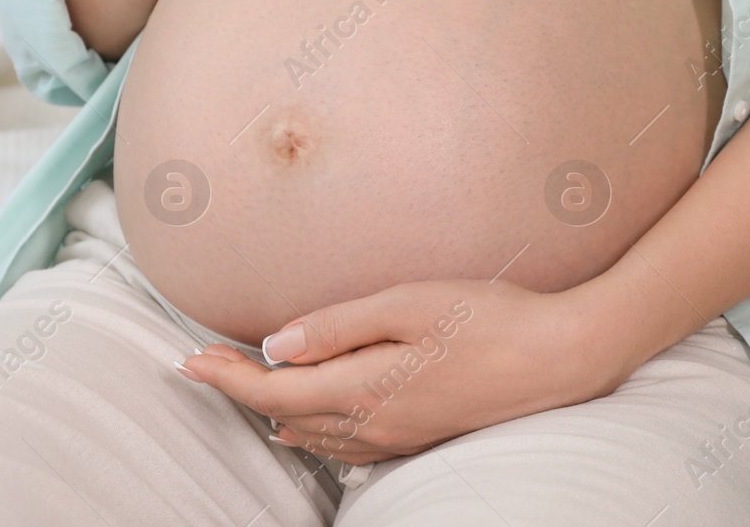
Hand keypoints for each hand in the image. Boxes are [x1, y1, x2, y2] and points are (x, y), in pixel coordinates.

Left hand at [175, 280, 624, 463]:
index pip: (276, 392)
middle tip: (201, 364)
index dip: (228, 379)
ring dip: (272, 411)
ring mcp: (400, 435)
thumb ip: (339, 325)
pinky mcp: (422, 434)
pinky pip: (348, 445)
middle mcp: (377, 423)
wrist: (561, 357)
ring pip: (316, 435)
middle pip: (288, 415)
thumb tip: (277, 345)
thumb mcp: (409, 303)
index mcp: (367, 388)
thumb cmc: (490, 318)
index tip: (189, 362)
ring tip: (239, 388)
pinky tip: (304, 427)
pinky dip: (312, 432)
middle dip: (240, 391)